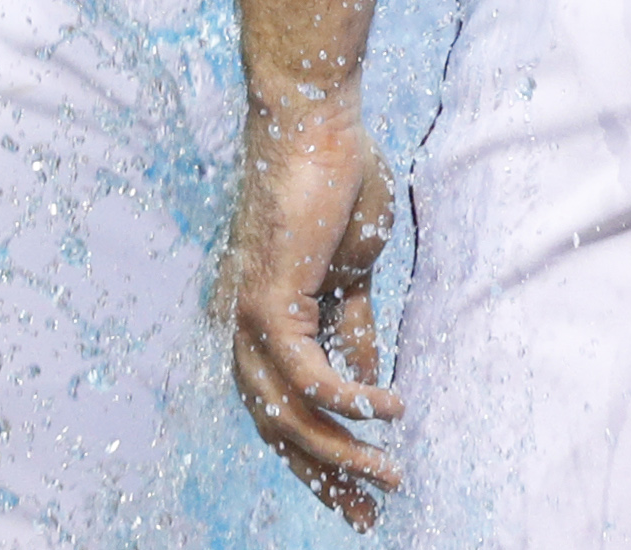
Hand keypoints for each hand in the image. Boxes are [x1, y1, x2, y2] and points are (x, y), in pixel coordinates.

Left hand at [222, 95, 402, 522]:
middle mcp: (239, 329)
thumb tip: (367, 379)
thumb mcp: (352, 273)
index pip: (282, 411)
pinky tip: (389, 409)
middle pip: (276, 429)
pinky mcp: (265, 300)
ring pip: (286, 415)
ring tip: (391, 472)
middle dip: (327, 476)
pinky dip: (348, 399)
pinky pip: (307, 374)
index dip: (321, 456)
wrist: (316, 119)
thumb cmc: (336, 181)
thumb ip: (352, 327)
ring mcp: (245, 317)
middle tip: (374, 510)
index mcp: (258, 323)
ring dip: (340, 451)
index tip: (362, 494)